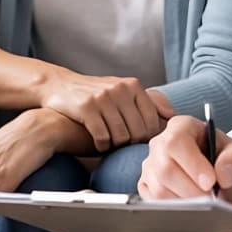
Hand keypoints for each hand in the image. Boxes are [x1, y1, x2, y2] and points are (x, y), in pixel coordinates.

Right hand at [39, 70, 172, 150]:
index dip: (147, 137)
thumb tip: (172, 116)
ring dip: (115, 146)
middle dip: (131, 143)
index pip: (152, 121)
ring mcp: (103, 98)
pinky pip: (103, 138)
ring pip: (121, 137)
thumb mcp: (122, 90)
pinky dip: (101, 146)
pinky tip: (98, 144)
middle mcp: (120, 89)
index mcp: (132, 85)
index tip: (137, 141)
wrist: (59, 85)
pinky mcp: (87, 108)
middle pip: (138, 131)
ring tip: (110, 143)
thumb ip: (146, 102)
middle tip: (122, 144)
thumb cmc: (94, 92)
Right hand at [139, 114, 231, 204]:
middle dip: (191, 190)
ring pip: (159, 189)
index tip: (211, 182)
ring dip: (185, 202)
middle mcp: (160, 144)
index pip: (176, 142)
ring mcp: (150, 166)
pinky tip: (191, 209)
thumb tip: (223, 175)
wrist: (220, 179)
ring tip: (205, 204)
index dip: (192, 164)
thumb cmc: (226, 161)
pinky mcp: (146, 186)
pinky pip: (154, 203)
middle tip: (212, 200)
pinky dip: (175, 211)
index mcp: (181, 127)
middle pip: (165, 169)